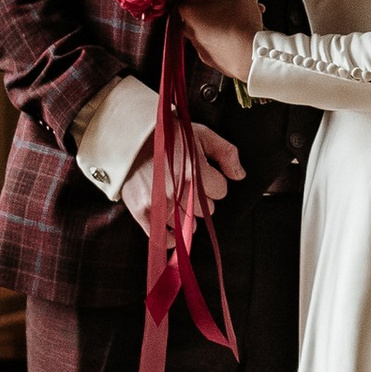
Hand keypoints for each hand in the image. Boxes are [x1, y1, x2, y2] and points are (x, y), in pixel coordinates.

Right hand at [123, 118, 240, 230]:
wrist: (130, 135)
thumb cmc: (168, 134)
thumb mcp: (201, 134)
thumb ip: (226, 153)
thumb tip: (240, 175)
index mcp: (195, 171)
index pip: (221, 191)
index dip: (215, 182)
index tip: (205, 174)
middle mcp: (178, 190)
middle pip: (207, 210)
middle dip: (201, 198)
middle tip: (188, 184)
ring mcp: (159, 203)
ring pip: (188, 224)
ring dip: (186, 214)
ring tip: (176, 197)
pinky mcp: (142, 211)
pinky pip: (163, 237)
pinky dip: (170, 236)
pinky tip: (173, 229)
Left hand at [179, 0, 261, 85]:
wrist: (249, 57)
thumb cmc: (241, 22)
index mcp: (188, 9)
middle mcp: (187, 28)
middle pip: (201, 8)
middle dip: (220, 1)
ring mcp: (197, 45)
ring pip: (210, 25)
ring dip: (225, 18)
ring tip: (247, 14)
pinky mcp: (208, 58)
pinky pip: (215, 41)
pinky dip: (226, 35)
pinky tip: (243, 31)